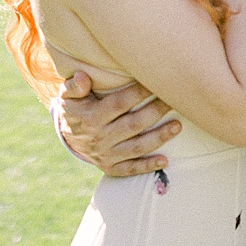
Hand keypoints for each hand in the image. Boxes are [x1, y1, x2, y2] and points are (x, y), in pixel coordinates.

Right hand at [55, 69, 181, 176]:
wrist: (67, 137)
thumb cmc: (75, 109)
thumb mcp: (68, 96)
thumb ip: (74, 86)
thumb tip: (83, 77)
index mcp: (91, 118)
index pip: (118, 104)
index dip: (138, 93)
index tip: (155, 81)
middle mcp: (100, 138)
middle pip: (133, 124)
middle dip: (155, 112)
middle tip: (174, 99)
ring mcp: (106, 155)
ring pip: (137, 147)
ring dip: (159, 137)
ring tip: (177, 126)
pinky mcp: (111, 167)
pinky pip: (131, 169)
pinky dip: (148, 166)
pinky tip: (165, 161)